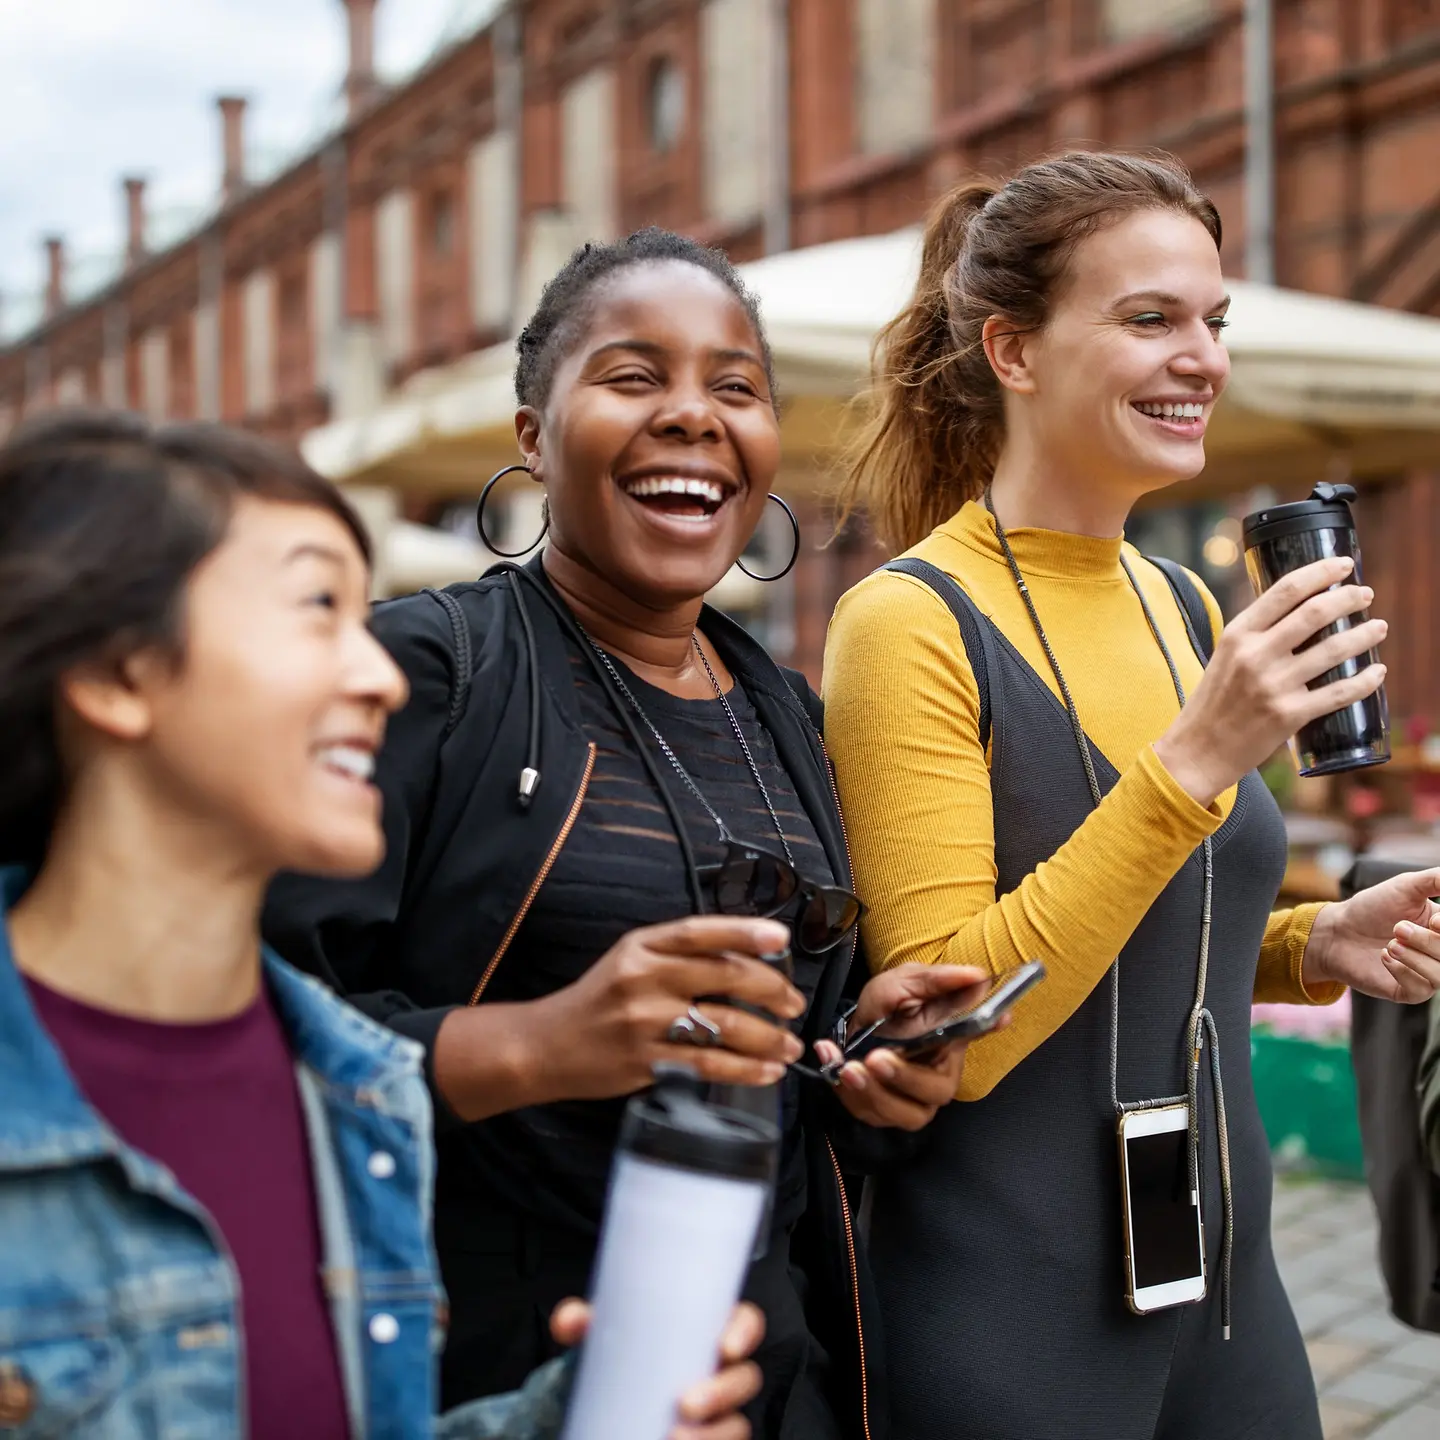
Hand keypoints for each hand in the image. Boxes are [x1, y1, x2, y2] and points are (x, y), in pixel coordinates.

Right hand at [435, 916, 801, 1117]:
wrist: (547, 1045)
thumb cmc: (599, 999)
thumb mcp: (630, 959)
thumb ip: (679, 954)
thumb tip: (747, 955)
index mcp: (642, 945)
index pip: (701, 932)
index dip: (745, 932)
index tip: (781, 939)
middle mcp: (644, 977)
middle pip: (724, 976)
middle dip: (771, 990)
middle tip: (794, 1003)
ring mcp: (644, 1021)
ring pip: (724, 1024)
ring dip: (767, 1037)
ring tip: (789, 1044)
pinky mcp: (646, 1061)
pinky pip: (709, 1064)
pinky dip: (745, 1070)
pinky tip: (766, 1072)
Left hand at [550, 1298, 764, 1439]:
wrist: (603, 1399)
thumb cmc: (619, 1355)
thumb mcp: (603, 1332)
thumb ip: (583, 1322)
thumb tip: (569, 1322)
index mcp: (706, 1332)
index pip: (745, 1321)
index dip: (745, 1331)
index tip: (725, 1346)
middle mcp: (719, 1371)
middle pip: (744, 1379)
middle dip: (722, 1393)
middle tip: (686, 1403)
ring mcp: (718, 1412)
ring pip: (736, 1424)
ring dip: (712, 1435)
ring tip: (673, 1438)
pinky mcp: (707, 1438)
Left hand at [813, 964, 991, 1129]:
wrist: (858, 1023)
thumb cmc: (889, 1002)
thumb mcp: (905, 982)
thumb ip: (937, 981)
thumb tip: (977, 975)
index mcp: (951, 1041)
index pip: (976, 1035)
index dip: (983, 1030)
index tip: (995, 1018)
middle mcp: (938, 1076)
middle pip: (935, 1091)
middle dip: (903, 1078)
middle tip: (875, 1058)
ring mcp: (912, 1100)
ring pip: (902, 1113)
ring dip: (872, 1092)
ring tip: (847, 1067)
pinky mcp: (884, 1111)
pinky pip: (869, 1112)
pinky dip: (846, 1091)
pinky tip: (832, 1062)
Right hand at [1153, 557, 1385, 806]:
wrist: (1197, 752)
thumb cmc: (1212, 704)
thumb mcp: (1224, 658)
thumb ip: (1255, 637)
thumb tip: (1300, 615)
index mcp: (1236, 635)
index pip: (1284, 590)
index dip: (1321, 572)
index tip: (1344, 565)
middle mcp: (1255, 655)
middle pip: (1315, 613)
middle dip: (1349, 598)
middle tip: (1365, 595)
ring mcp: (1273, 686)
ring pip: (1334, 649)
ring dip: (1364, 634)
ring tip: (1378, 628)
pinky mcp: (1289, 715)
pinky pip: (1339, 692)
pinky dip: (1365, 680)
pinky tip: (1377, 672)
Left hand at [1303, 870, 1439, 1002]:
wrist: (1338, 931)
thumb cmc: (1373, 907)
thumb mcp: (1407, 886)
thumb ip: (1437, 879)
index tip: (1433, 921)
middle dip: (1427, 941)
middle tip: (1397, 927)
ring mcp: (1428, 974)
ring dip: (1415, 957)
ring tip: (1390, 943)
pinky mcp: (1409, 992)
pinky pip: (1420, 990)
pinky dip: (1402, 971)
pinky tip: (1384, 957)